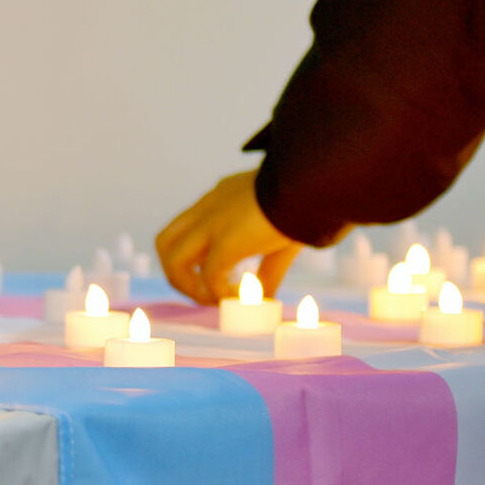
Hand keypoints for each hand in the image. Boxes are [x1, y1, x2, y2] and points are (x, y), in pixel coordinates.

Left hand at [156, 169, 307, 303]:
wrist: (318, 183)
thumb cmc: (309, 203)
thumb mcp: (281, 237)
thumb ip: (268, 269)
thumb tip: (265, 301)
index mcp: (222, 197)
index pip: (188, 227)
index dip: (193, 258)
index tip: (217, 277)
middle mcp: (210, 206)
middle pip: (165, 242)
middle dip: (178, 276)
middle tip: (206, 294)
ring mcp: (214, 221)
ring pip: (173, 259)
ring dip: (190, 288)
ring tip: (219, 300)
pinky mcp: (227, 239)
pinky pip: (209, 275)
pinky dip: (219, 292)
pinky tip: (241, 296)